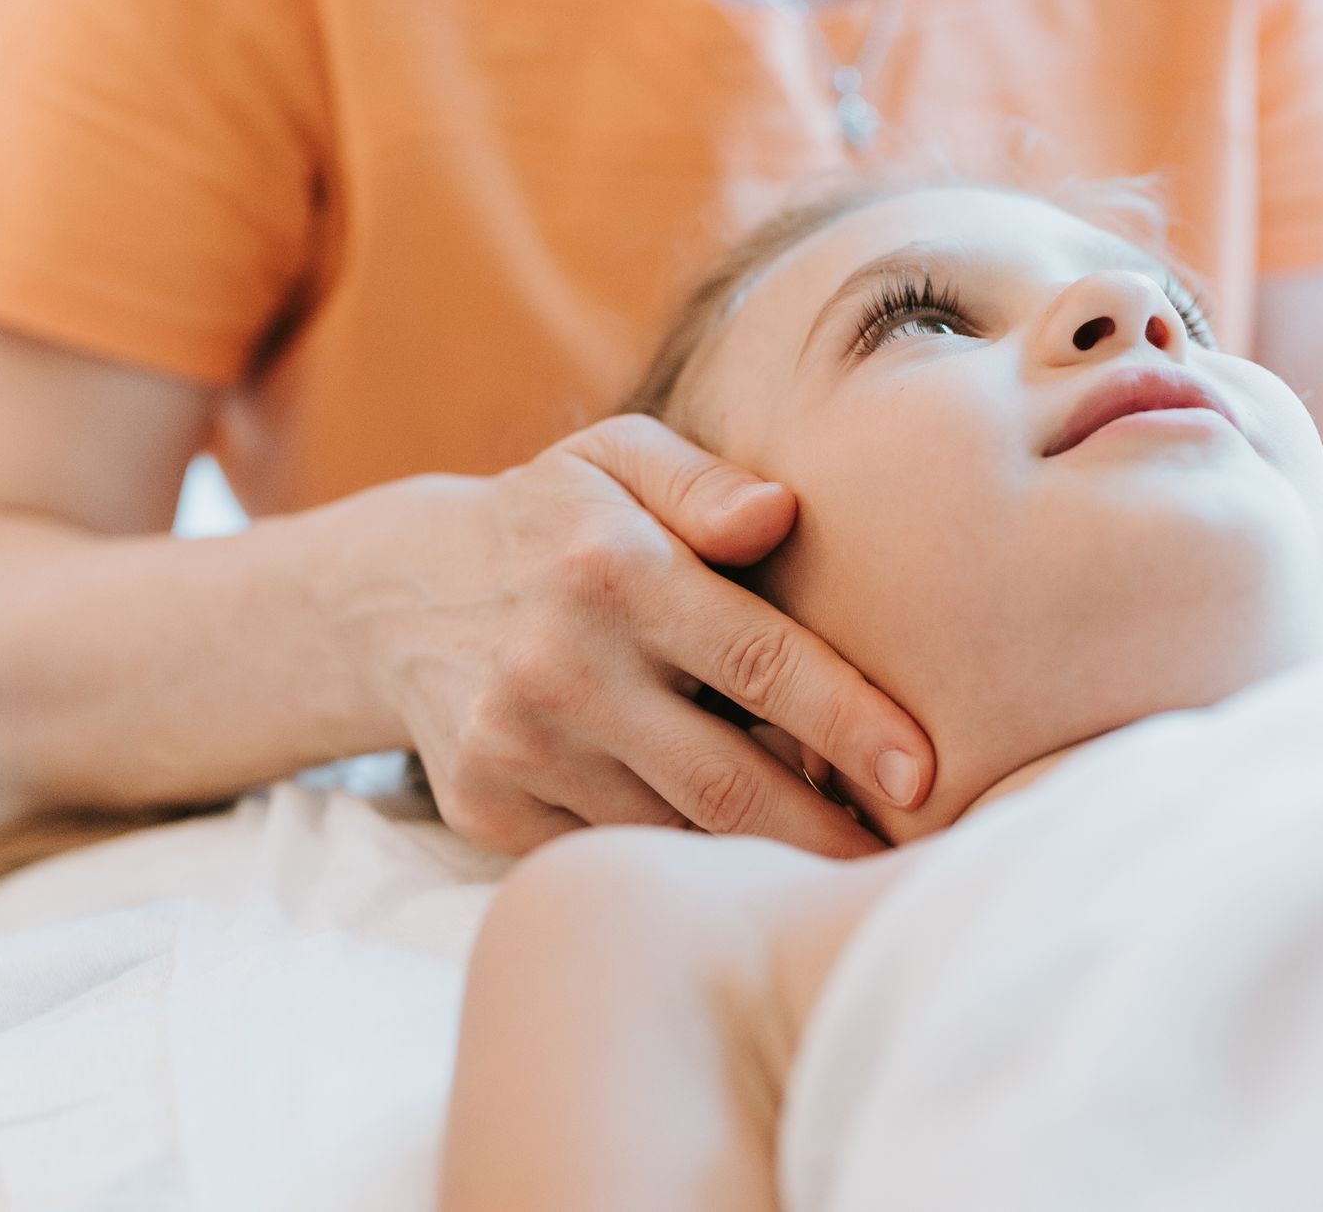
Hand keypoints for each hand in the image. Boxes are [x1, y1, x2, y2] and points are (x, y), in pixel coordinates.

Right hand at [343, 414, 932, 856]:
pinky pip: (614, 850)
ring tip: (838, 863)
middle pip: (726, 779)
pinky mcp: (487, 809)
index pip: (759, 661)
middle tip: (902, 864)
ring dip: (761, 854)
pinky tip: (732, 859)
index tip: (927, 774)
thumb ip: (705, 483)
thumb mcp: (619, 459)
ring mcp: (516, 748)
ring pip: (675, 830)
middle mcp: (558, 666)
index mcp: (611, 570)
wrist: (394, 595)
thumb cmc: (555, 520)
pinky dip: (681, 860)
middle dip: (827, 832)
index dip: (852, 723)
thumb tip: (782, 513)